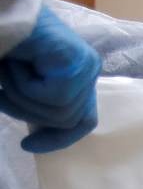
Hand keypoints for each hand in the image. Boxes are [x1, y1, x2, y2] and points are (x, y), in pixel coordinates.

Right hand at [0, 6, 100, 152]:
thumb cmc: (5, 42)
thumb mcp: (21, 82)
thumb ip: (38, 104)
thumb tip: (40, 137)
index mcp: (78, 76)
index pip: (83, 120)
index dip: (59, 139)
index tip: (29, 147)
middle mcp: (88, 70)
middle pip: (66, 120)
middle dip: (27, 111)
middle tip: (3, 91)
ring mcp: (86, 65)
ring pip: (58, 113)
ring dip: (22, 96)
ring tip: (9, 69)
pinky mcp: (78, 62)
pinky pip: (53, 97)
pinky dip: (24, 85)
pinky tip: (17, 63)